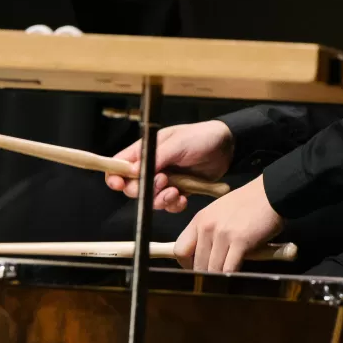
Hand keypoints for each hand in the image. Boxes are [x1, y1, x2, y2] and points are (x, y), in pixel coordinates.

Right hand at [106, 120, 233, 212]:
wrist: (227, 148)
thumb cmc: (200, 138)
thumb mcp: (177, 143)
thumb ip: (155, 157)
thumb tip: (132, 170)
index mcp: (146, 150)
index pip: (120, 164)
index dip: (115, 176)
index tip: (119, 185)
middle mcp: (152, 167)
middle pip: (132, 187)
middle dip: (144, 190)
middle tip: (163, 182)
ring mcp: (165, 180)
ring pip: (151, 199)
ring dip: (161, 199)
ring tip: (176, 191)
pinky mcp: (179, 191)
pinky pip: (169, 205)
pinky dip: (174, 204)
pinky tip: (184, 197)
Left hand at [174, 175, 283, 272]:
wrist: (270, 193)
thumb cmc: (247, 204)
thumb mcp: (218, 212)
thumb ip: (208, 231)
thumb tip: (202, 256)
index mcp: (199, 219)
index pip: (179, 250)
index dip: (187, 264)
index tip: (198, 269)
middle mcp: (206, 227)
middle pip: (196, 264)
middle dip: (206, 275)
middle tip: (217, 277)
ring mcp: (222, 234)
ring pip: (212, 270)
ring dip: (220, 278)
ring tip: (229, 277)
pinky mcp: (240, 242)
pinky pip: (229, 269)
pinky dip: (232, 276)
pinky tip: (238, 274)